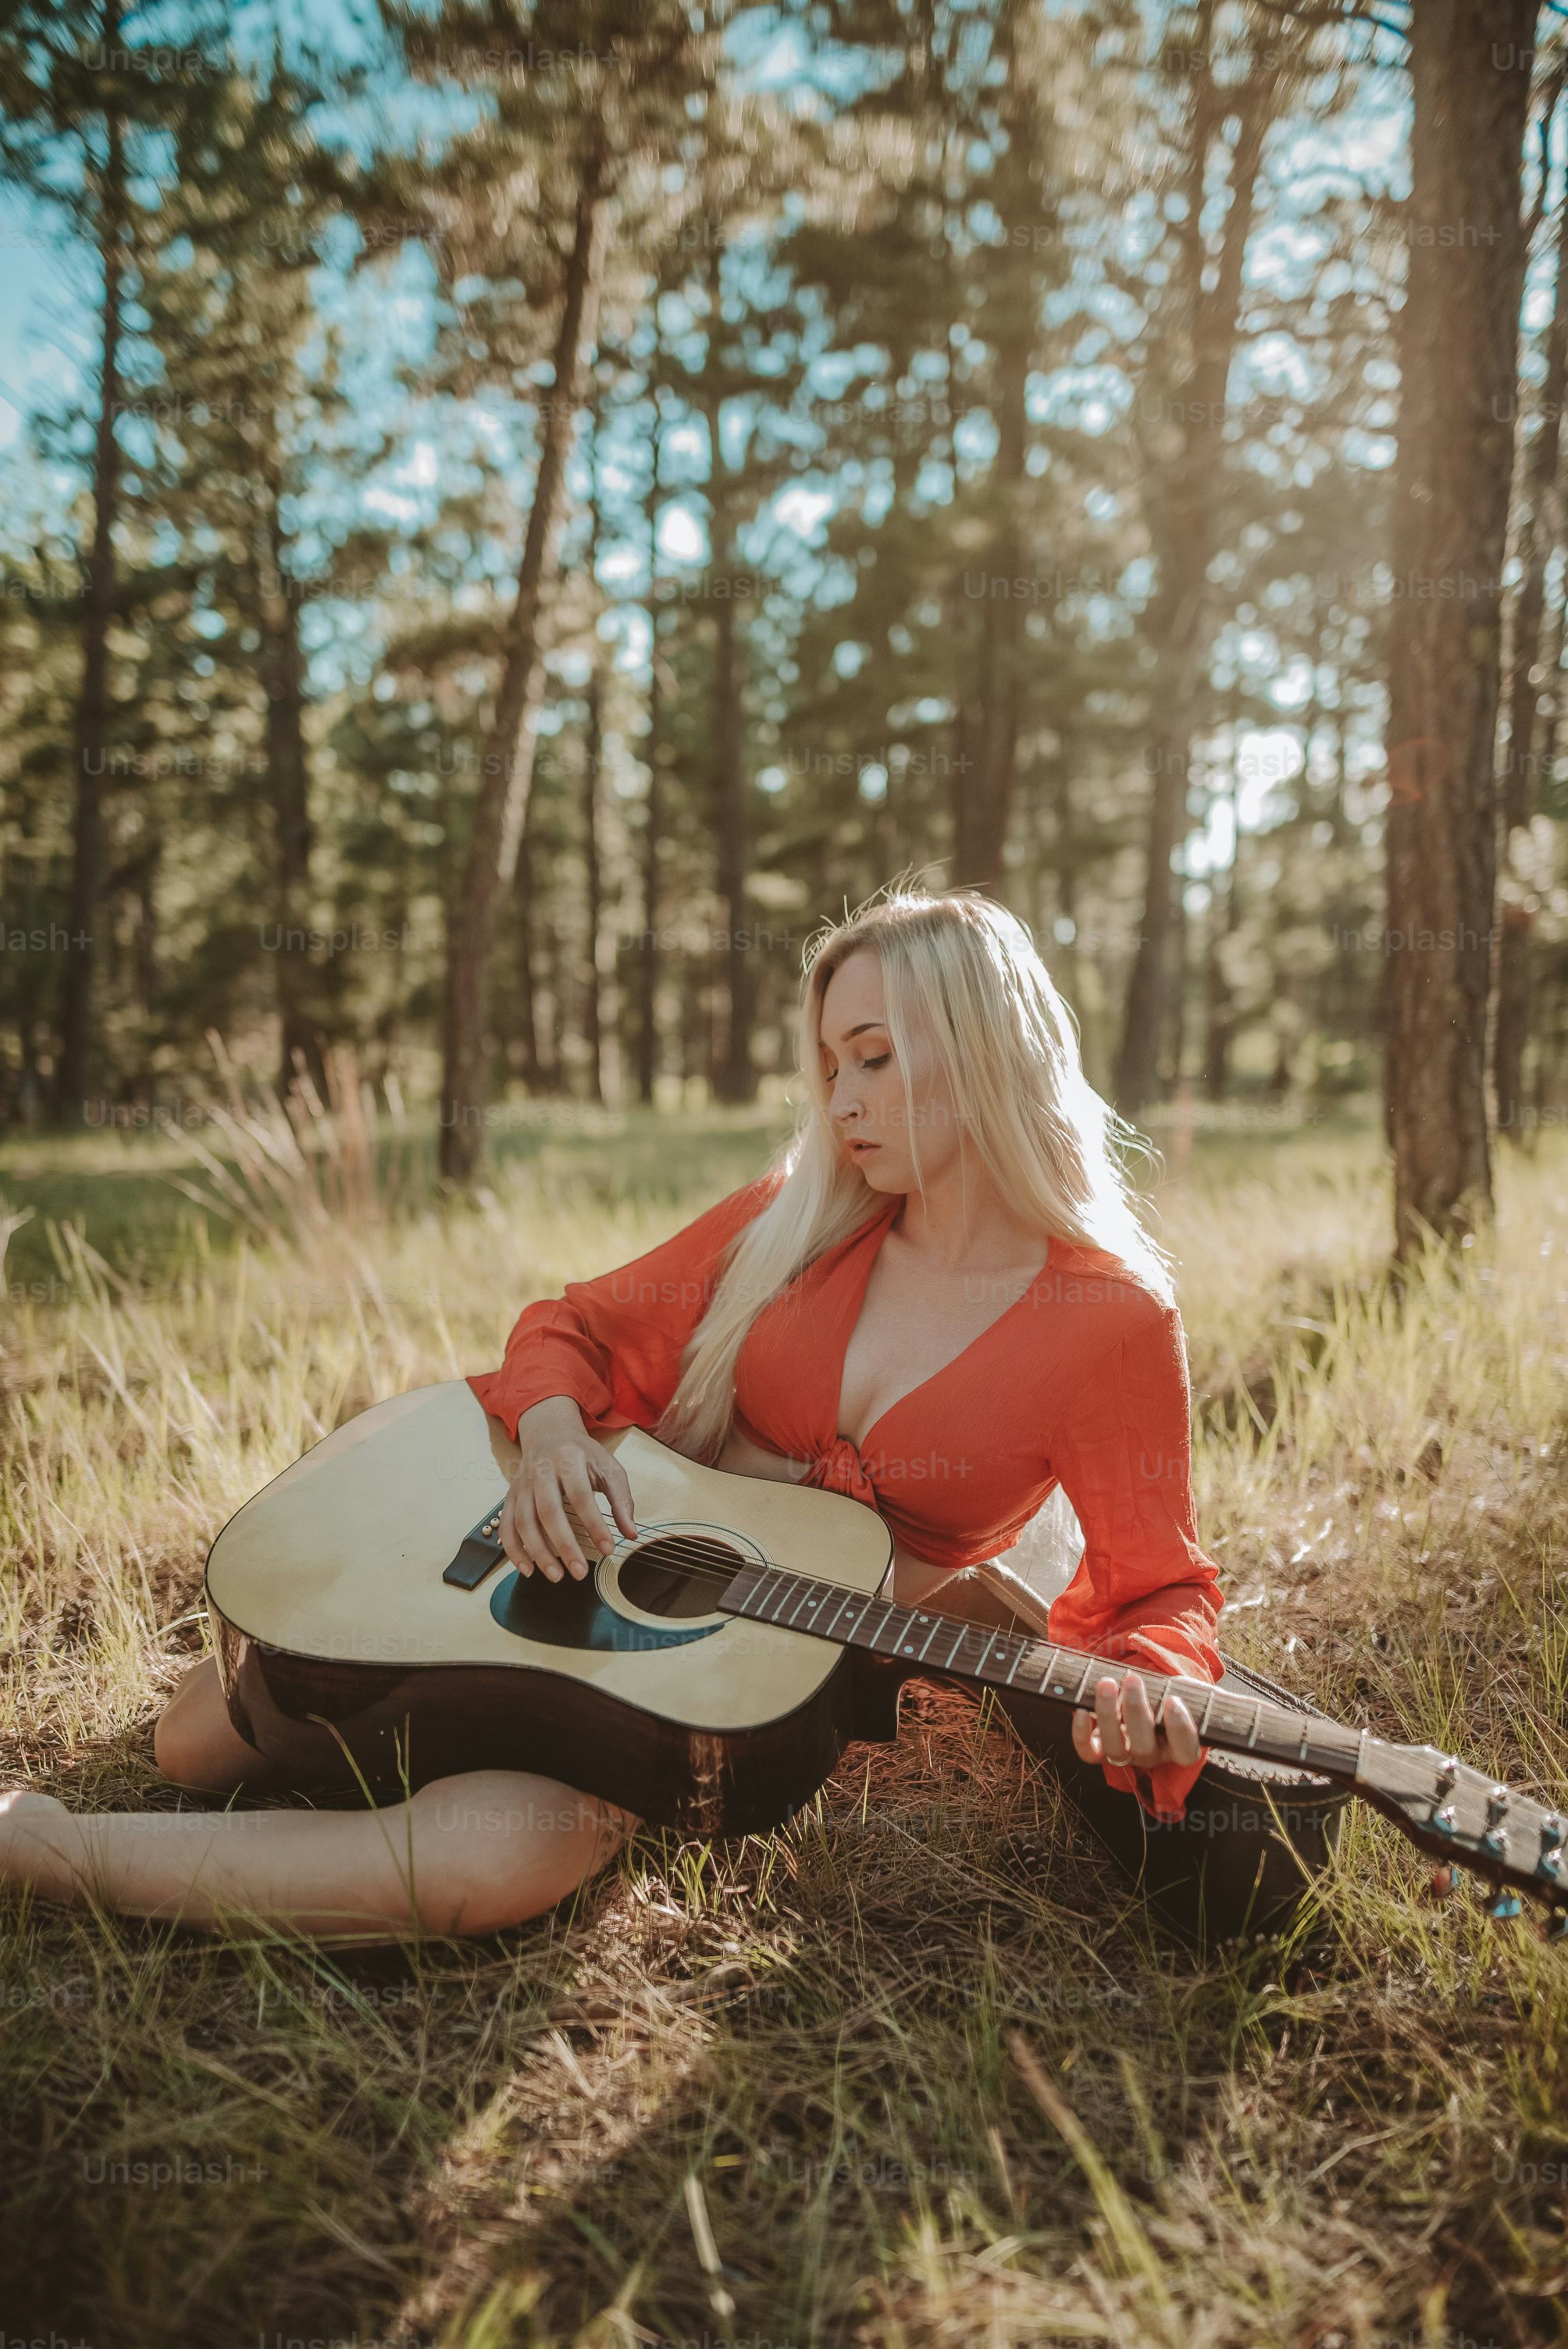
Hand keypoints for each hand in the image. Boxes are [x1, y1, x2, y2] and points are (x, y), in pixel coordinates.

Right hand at [503, 1397, 637, 1581]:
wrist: (549, 1434)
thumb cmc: (582, 1454)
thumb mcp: (608, 1468)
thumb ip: (621, 1500)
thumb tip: (630, 1534)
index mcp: (568, 1459)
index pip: (581, 1495)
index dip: (594, 1525)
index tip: (608, 1550)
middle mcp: (541, 1471)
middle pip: (548, 1512)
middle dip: (563, 1545)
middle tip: (580, 1573)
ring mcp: (522, 1485)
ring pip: (524, 1522)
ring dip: (538, 1553)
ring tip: (557, 1576)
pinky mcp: (511, 1496)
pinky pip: (507, 1526)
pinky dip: (514, 1550)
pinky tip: (528, 1569)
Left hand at [1070, 1670, 1200, 1780]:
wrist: (1145, 1699)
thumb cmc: (1169, 1695)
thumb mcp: (1185, 1693)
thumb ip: (1187, 1692)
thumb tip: (1179, 1684)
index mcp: (1178, 1747)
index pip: (1185, 1750)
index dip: (1180, 1729)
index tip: (1173, 1701)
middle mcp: (1151, 1756)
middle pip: (1144, 1747)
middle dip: (1136, 1710)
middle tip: (1132, 1679)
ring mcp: (1125, 1756)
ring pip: (1115, 1749)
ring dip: (1108, 1714)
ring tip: (1107, 1683)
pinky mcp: (1100, 1751)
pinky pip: (1088, 1753)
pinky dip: (1081, 1735)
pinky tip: (1079, 1710)